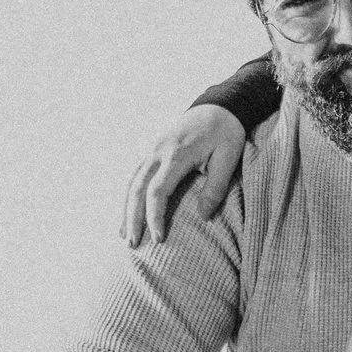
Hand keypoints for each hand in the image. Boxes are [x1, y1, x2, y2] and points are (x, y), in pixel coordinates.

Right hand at [121, 105, 246, 247]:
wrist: (218, 106)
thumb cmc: (226, 132)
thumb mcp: (228, 158)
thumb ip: (215, 188)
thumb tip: (203, 217)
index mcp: (177, 154)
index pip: (158, 190)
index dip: (154, 216)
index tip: (158, 239)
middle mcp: (159, 151)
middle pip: (137, 189)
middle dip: (133, 218)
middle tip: (132, 245)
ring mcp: (153, 150)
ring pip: (132, 182)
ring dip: (126, 210)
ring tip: (123, 236)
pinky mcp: (153, 151)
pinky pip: (135, 176)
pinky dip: (129, 196)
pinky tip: (127, 214)